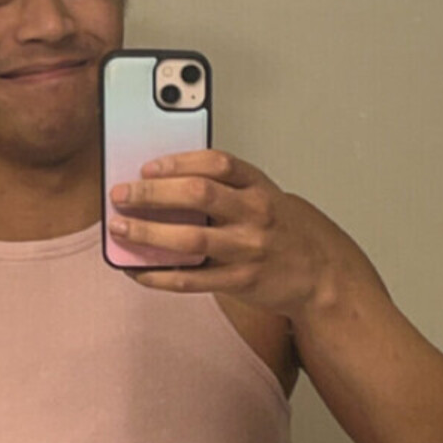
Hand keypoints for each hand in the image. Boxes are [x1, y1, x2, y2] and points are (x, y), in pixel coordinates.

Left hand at [108, 148, 350, 317]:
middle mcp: (255, 214)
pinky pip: (192, 280)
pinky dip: (159, 276)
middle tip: (122, 194)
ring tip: (120, 228)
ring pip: (190, 239)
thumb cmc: (285, 232)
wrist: (322, 274)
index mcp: (259, 187)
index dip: (178, 161)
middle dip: (153, 193)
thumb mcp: (264, 197)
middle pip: (198, 196)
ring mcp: (248, 249)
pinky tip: (138, 271)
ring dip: (148, 232)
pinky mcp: (240, 281)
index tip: (147, 166)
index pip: (217, 163)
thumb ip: (225, 188)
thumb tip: (164, 184)